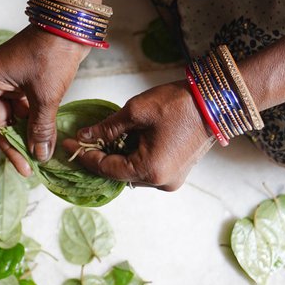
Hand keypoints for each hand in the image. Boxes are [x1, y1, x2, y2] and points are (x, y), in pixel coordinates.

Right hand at [0, 25, 88, 174]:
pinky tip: (43, 140)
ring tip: (38, 158)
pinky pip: (22, 108)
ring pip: (10, 117)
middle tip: (25, 168)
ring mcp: (9, 81)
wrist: (72, 25)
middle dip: (9, 144)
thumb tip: (39, 156)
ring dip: (23, 136)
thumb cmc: (52, 53)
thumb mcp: (46, 95)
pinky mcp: (24, 81)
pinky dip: (32, 123)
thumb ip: (40, 127)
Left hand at [61, 81, 215, 190]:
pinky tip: (122, 141)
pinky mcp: (177, 172)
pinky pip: (145, 168)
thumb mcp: (136, 112)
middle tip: (80, 141)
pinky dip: (131, 156)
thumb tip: (84, 136)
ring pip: (131, 172)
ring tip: (100, 138)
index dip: (84, 156)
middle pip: (117, 174)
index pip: (105, 169)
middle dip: (98, 157)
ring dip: (115, 157)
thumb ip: (107, 128)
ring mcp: (171, 179)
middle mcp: (160, 182)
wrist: (217, 102)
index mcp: (149, 170)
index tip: (67, 144)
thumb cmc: (178, 104)